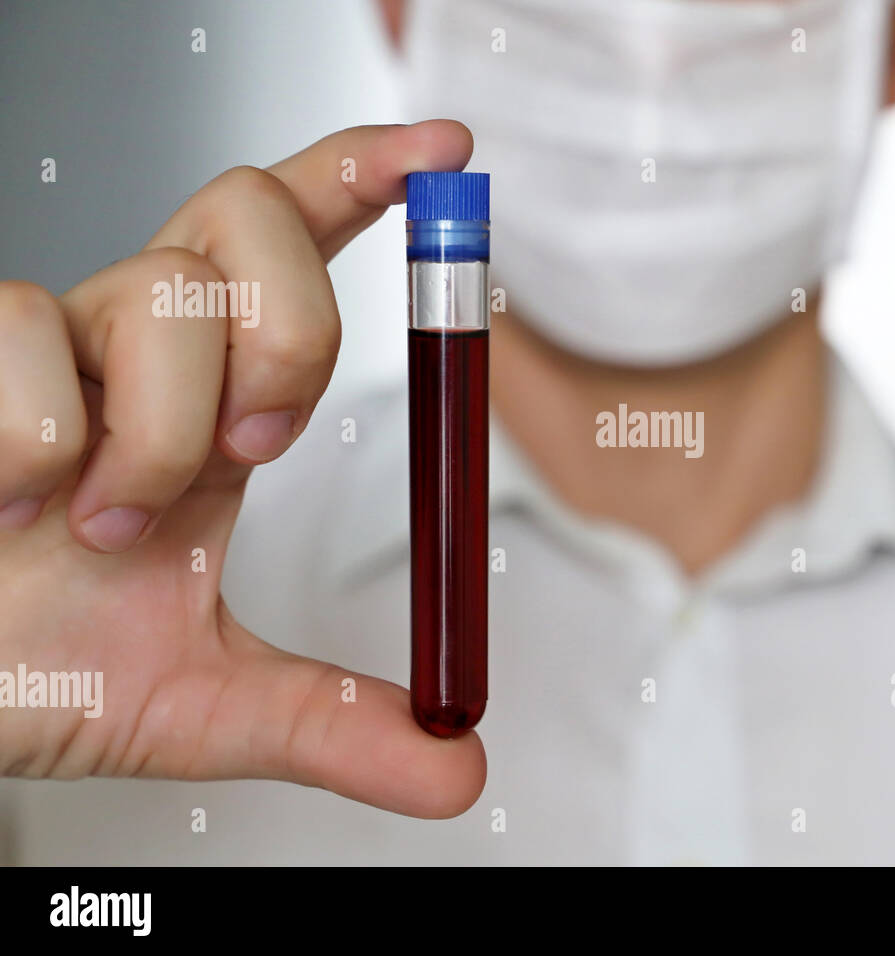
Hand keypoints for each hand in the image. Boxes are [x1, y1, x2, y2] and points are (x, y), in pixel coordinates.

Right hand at [0, 121, 485, 817]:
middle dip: (288, 334)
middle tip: (253, 452)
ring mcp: (42, 336)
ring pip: (156, 297)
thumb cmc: (35, 664)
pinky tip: (4, 500)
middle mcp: (137, 341)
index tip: (446, 153)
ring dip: (151, 444)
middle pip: (249, 217)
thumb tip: (460, 770)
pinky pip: (24, 341)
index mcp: (216, 395)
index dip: (367, 174)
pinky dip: (37, 449)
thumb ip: (337, 724)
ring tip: (92, 524)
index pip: (296, 240)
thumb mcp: (206, 704)